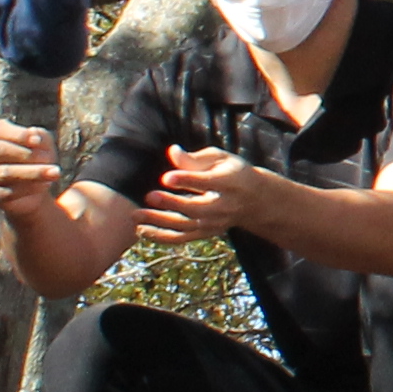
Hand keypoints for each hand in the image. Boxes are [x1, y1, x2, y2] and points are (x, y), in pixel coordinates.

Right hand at [0, 119, 62, 221]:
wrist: (33, 190)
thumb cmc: (36, 159)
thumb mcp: (43, 144)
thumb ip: (40, 136)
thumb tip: (34, 134)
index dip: (19, 135)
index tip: (37, 141)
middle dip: (28, 155)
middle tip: (52, 160)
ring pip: (3, 172)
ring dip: (33, 173)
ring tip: (55, 173)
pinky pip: (3, 193)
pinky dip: (26, 189)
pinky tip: (43, 186)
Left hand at [139, 145, 281, 246]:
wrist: (256, 201)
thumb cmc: (233, 172)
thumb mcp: (221, 158)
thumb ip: (196, 158)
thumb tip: (172, 152)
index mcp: (230, 182)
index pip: (207, 182)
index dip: (187, 180)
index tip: (166, 178)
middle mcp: (224, 206)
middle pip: (196, 208)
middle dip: (172, 204)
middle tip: (149, 196)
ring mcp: (215, 223)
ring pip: (185, 226)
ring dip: (159, 222)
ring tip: (136, 215)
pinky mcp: (206, 232)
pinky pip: (182, 238)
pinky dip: (161, 237)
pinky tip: (141, 230)